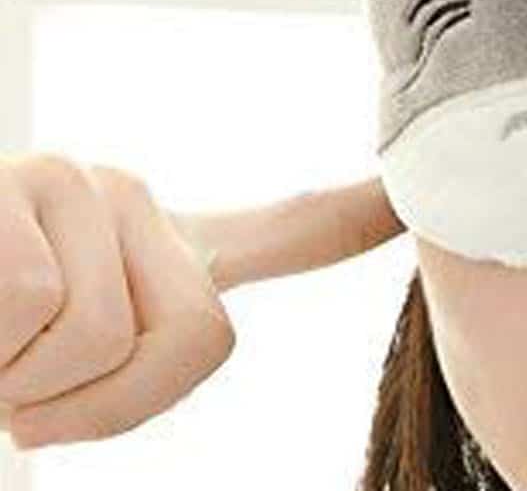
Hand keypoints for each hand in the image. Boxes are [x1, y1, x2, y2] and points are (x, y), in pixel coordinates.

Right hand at [0, 155, 402, 449]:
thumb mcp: (61, 373)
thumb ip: (139, 365)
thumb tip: (198, 333)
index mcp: (163, 245)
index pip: (293, 232)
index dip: (364, 221)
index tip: (425, 197)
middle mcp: (135, 200)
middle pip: (196, 337)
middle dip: (99, 403)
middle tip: (25, 379)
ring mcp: (80, 183)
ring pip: (99, 333)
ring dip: (24, 382)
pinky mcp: (18, 182)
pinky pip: (32, 301)